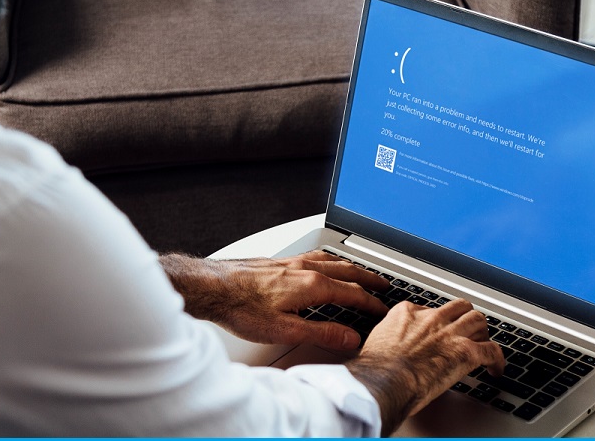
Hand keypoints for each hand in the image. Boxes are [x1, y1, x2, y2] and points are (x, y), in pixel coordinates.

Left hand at [160, 251, 389, 350]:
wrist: (211, 287)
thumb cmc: (241, 308)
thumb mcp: (285, 331)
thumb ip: (321, 333)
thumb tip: (350, 338)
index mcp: (311, 285)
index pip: (353, 294)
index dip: (371, 303)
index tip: (383, 310)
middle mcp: (304, 268)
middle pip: (347, 271)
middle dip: (368, 278)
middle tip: (383, 284)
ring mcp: (291, 261)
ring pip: (331, 260)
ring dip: (351, 267)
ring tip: (360, 272)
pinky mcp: (278, 261)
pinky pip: (314, 256)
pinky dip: (330, 260)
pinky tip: (323, 264)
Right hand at [345, 299, 504, 435]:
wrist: (384, 380)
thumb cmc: (376, 368)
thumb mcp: (377, 340)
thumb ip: (388, 337)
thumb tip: (387, 348)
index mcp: (408, 313)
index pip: (430, 308)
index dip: (437, 321)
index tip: (437, 331)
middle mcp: (432, 318)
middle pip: (459, 307)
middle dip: (465, 318)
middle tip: (466, 331)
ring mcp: (450, 333)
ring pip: (478, 320)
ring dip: (482, 333)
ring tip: (482, 344)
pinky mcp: (466, 352)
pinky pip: (493, 351)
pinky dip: (498, 360)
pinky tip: (496, 369)